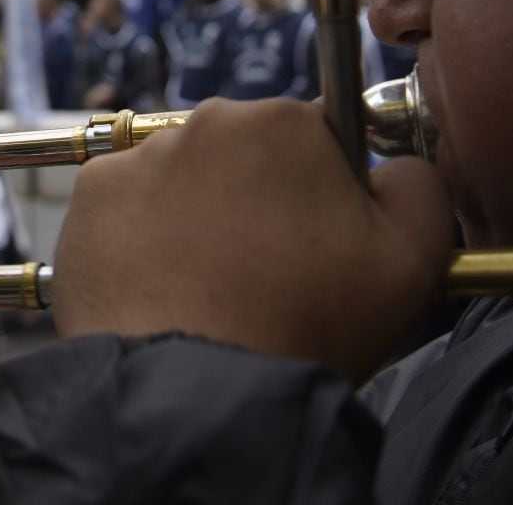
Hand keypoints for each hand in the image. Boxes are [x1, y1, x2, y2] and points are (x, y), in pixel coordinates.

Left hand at [54, 97, 454, 383]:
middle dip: (260, 203)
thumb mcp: (413, 258)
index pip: (320, 142)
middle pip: (248, 156)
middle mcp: (205, 122)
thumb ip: (421, 187)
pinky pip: (131, 209)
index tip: (321, 249)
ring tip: (215, 290)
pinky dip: (146, 239)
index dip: (328, 198)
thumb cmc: (303, 324)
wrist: (192, 390)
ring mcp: (138, 159)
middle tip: (269, 276)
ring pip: (187, 181)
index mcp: (286, 122)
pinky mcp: (91, 201)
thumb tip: (398, 166)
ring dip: (202, 219)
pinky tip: (169, 287)